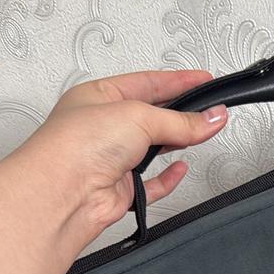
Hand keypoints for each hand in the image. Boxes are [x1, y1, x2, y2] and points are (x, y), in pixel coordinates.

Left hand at [15, 68, 227, 251]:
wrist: (63, 193)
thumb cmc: (77, 146)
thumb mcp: (139, 117)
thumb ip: (181, 121)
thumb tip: (211, 118)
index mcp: (98, 97)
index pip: (146, 83)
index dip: (177, 81)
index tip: (204, 80)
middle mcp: (102, 128)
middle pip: (152, 116)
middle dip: (181, 113)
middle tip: (210, 111)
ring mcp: (110, 160)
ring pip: (152, 149)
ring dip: (175, 143)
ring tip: (201, 136)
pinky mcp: (118, 190)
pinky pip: (150, 184)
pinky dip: (167, 178)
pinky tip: (180, 169)